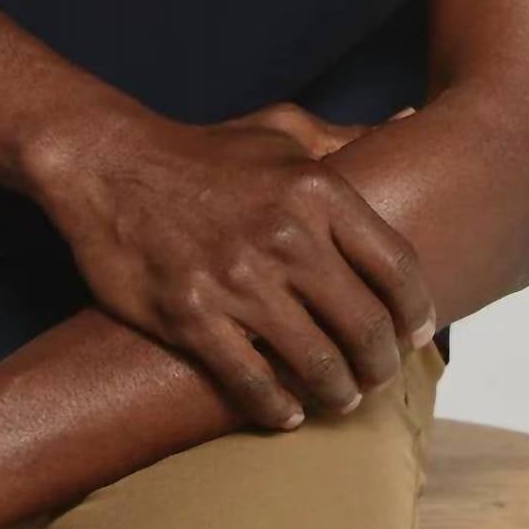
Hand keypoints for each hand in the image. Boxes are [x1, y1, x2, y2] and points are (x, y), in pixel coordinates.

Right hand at [35, 101, 434, 429]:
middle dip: (382, 363)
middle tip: (382, 377)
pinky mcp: (190, 316)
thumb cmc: (208, 152)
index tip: (418, 333)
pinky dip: (278, 407)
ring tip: (343, 400)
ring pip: (316, 362)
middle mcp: (286, 236)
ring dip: (340, 393)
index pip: (396, 266)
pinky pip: (250, 381)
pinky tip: (289, 413)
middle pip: (365, 324)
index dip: (416, 310)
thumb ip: (350, 135)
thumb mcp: (283, 129)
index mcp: (319, 190)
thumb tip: (410, 115)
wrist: (110, 164)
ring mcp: (237, 280)